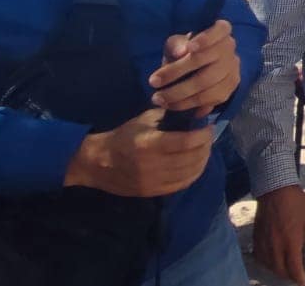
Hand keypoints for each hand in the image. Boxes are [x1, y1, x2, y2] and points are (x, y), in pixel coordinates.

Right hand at [63, 109, 213, 196]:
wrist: (97, 162)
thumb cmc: (123, 136)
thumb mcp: (144, 120)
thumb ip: (170, 115)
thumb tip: (197, 111)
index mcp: (150, 143)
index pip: (187, 141)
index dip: (203, 135)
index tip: (208, 128)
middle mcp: (153, 164)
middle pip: (192, 158)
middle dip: (206, 147)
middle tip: (208, 139)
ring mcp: (153, 181)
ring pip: (190, 173)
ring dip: (202, 161)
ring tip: (204, 151)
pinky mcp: (152, 192)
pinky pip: (181, 185)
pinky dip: (193, 175)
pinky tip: (195, 165)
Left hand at [149, 20, 240, 117]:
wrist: (201, 65)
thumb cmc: (185, 49)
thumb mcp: (178, 42)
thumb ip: (177, 44)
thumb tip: (180, 53)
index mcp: (221, 31)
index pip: (221, 30)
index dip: (207, 39)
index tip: (190, 47)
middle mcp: (230, 49)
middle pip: (207, 62)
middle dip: (177, 73)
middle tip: (153, 82)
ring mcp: (233, 69)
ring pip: (209, 85)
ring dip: (181, 95)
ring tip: (159, 99)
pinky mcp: (230, 88)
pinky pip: (212, 100)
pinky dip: (191, 105)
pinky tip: (173, 106)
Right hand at [254, 185, 304, 285]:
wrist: (274, 189)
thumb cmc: (295, 202)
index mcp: (291, 241)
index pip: (294, 267)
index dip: (299, 277)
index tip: (304, 282)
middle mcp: (276, 245)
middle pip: (280, 269)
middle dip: (289, 276)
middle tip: (296, 275)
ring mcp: (264, 242)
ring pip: (268, 265)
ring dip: (277, 270)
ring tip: (285, 269)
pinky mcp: (256, 237)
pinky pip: (259, 256)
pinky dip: (265, 262)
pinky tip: (271, 260)